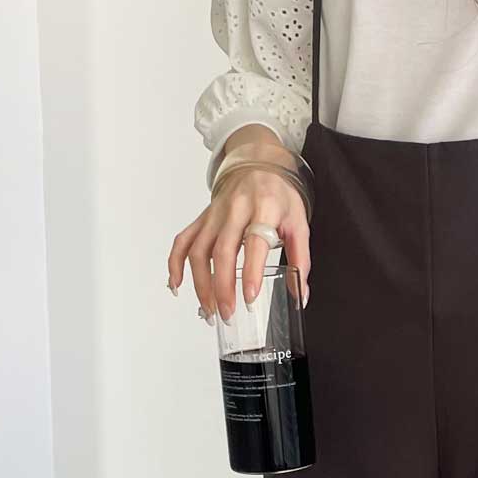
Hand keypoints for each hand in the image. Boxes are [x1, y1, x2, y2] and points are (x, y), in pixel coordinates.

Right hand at [167, 151, 310, 320]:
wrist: (258, 164)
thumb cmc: (279, 194)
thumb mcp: (299, 223)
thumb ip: (301, 259)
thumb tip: (301, 295)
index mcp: (264, 208)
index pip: (254, 243)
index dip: (250, 272)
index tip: (249, 297)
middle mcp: (235, 210)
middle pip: (222, 251)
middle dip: (221, 287)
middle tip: (228, 312)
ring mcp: (214, 214)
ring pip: (198, 250)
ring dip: (200, 283)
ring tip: (209, 309)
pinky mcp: (202, 218)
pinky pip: (183, 240)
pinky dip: (175, 264)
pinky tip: (178, 285)